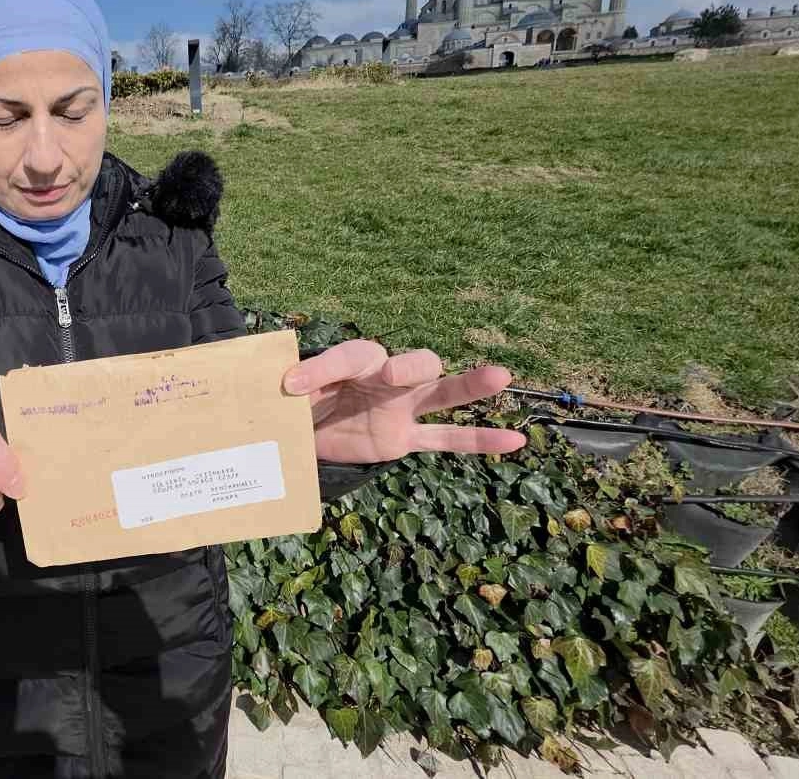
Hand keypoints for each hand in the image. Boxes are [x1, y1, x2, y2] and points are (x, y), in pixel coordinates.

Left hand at [282, 340, 526, 462]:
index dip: (321, 369)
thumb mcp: (289, 395)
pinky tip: (515, 441)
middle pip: (412, 362)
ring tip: (500, 376)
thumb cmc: (300, 403)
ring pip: (443, 392)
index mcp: (354, 359)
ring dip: (469, 386)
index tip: (291, 385)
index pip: (348, 357)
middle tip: (391, 374)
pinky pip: (447, 438)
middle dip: (405, 367)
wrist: (307, 431)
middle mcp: (387, 375)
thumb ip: (292, 389)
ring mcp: (404, 406)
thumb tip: (283, 387)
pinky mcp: (407, 437)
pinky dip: (479, 440)